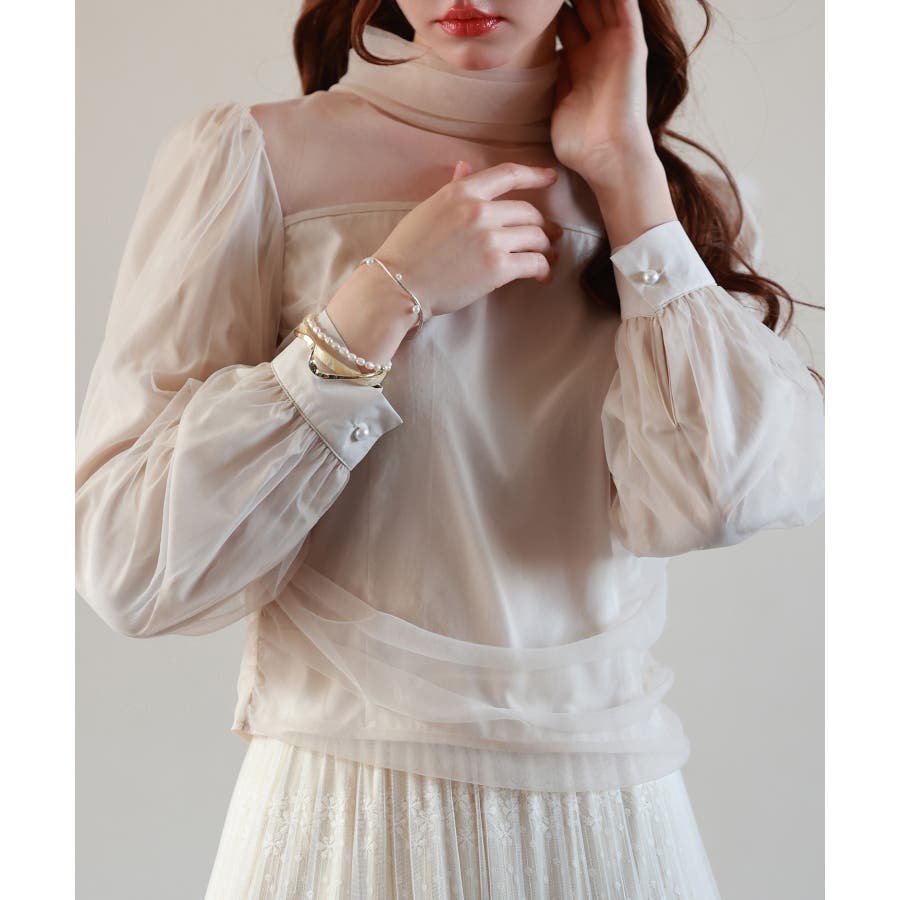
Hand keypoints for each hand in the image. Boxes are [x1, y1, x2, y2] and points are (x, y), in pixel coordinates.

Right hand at [373, 160, 563, 320]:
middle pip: (529, 212)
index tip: (550, 178)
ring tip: (548, 257)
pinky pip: (534, 263)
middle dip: (543, 225)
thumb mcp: (429, 208)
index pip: (509, 174)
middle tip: (550, 236)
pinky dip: (543, 269)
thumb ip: (455, 187)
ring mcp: (490, 239)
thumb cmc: (408, 249)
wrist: (398, 284)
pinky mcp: (497, 267)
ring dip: (546, 248)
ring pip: (537, 237)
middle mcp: (480, 210)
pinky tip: (542, 276)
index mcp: (463, 191)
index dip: (535, 175)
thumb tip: (466, 166)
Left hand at [552, 0, 656, 186]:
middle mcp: (599, 50)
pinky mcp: (631, 45)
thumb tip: (536, 60)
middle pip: (584, 6)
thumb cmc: (581, 143)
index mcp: (580, 63)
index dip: (550, 9)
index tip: (532, 2)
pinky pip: (626, 7)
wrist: (608, 156)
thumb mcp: (558, 102)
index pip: (565, 21)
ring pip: (604, 1)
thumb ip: (553, 77)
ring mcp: (616, 46)